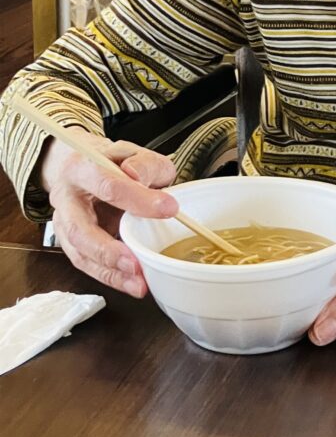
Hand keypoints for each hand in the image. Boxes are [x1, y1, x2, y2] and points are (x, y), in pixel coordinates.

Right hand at [39, 128, 177, 297]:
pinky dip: (110, 276)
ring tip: (138, 283)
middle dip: (108, 251)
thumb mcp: (135, 153)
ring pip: (80, 253)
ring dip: (110, 272)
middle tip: (137, 264)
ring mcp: (64, 223)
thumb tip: (140, 178)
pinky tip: (131, 283)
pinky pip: (87, 264)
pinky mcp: (70, 243)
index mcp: (82, 168)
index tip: (169, 209)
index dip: (138, 198)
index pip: (108, 184)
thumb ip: (144, 164)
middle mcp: (66, 198)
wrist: (84, 168)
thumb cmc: (113, 164)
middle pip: (80, 229)